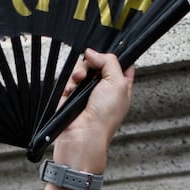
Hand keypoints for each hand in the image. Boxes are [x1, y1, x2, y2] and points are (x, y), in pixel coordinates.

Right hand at [52, 49, 134, 172]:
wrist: (83, 136)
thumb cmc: (104, 118)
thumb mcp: (117, 82)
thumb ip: (109, 62)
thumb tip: (94, 53)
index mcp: (120, 86)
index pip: (119, 64)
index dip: (113, 56)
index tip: (106, 54)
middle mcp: (104, 89)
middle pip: (97, 64)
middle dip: (91, 63)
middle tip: (91, 68)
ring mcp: (87, 93)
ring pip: (81, 71)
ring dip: (78, 73)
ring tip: (79, 81)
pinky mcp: (71, 98)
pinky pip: (68, 82)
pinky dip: (69, 84)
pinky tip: (71, 91)